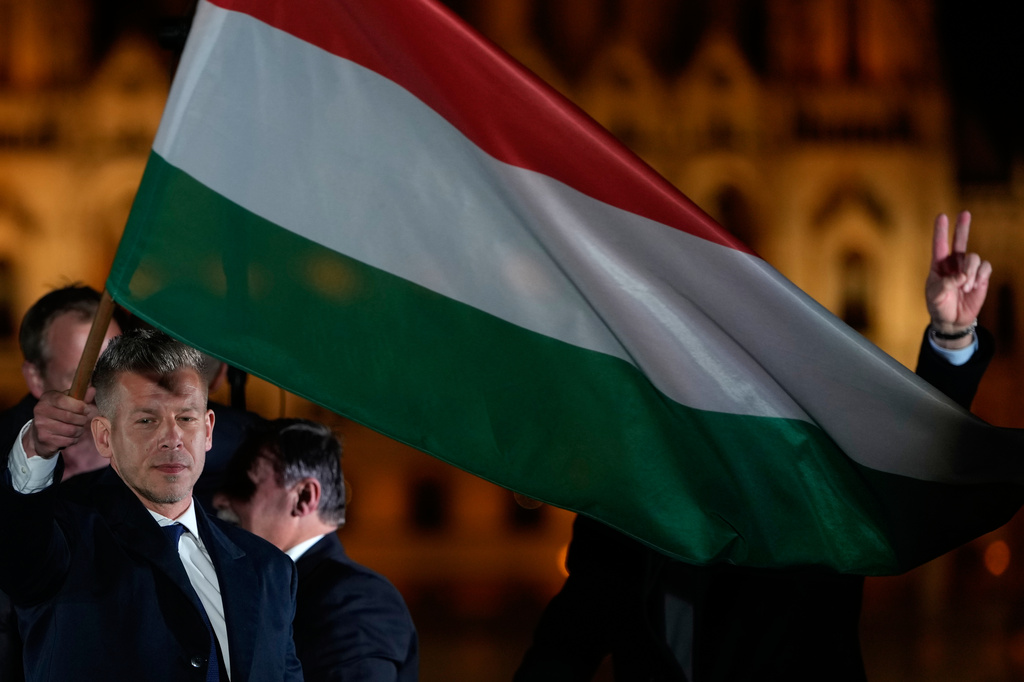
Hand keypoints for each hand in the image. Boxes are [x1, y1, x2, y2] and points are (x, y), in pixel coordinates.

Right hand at [23, 391, 93, 459]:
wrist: (39, 433)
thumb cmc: (58, 414)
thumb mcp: (68, 402)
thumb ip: (80, 396)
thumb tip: (92, 389)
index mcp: (48, 398)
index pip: (64, 400)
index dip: (79, 406)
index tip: (86, 409)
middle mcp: (41, 410)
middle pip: (70, 417)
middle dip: (82, 420)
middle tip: (83, 420)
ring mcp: (41, 425)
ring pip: (71, 430)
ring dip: (79, 430)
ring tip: (78, 428)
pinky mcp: (44, 438)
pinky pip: (68, 440)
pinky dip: (74, 439)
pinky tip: (71, 436)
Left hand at [925, 211, 990, 342]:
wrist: (952, 320)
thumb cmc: (939, 306)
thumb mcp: (935, 296)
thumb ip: (946, 284)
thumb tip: (961, 276)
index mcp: (938, 265)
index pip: (939, 245)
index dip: (940, 231)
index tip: (942, 216)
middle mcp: (954, 264)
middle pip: (960, 242)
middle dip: (962, 228)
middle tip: (964, 213)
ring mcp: (968, 270)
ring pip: (974, 258)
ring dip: (970, 271)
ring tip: (964, 287)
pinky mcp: (981, 277)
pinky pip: (985, 267)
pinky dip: (980, 276)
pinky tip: (973, 287)